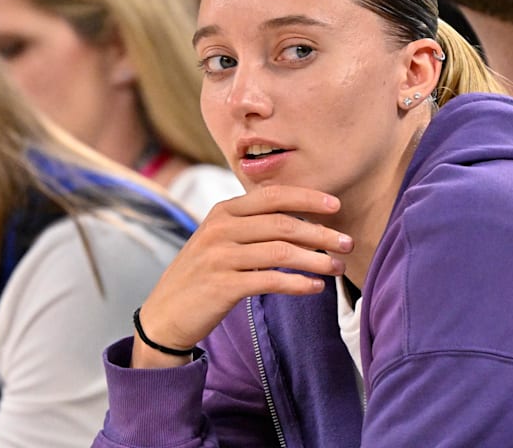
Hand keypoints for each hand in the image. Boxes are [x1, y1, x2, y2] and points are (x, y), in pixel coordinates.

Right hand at [132, 185, 350, 367]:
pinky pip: (271, 281)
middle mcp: (220, 229)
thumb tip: (308, 223)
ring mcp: (219, 257)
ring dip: (316, 260)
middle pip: (283, 224)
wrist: (164, 315)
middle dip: (321, 233)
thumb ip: (254, 226)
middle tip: (348, 242)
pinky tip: (316, 288)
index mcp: (223, 211)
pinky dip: (299, 283)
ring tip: (338, 268)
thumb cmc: (204, 274)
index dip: (308, 198)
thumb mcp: (222, 239)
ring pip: (282, 252)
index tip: (336, 205)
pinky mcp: (221, 287)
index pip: (273, 196)